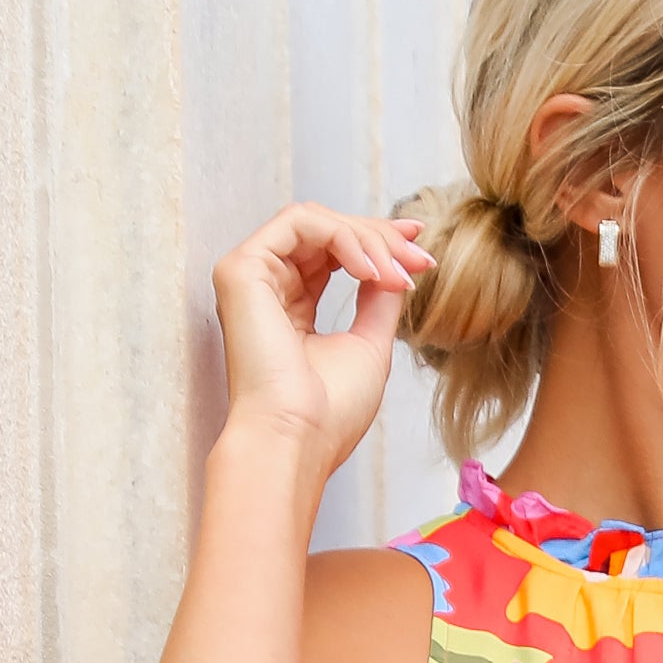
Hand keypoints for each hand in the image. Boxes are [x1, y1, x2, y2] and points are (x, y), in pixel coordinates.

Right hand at [210, 203, 427, 487]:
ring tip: (398, 274)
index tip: (421, 251)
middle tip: (419, 260)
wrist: (296, 440)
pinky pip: (299, 224)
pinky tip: (370, 272)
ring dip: (367, 240)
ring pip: (316, 221)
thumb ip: (379, 298)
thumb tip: (396, 263)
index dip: (378, 241)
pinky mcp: (241, 269)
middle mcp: (267, 287)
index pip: (333, 253)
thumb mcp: (369, 344)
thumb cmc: (329, 413)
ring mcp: (250, 276)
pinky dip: (343, 239)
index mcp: (292, 306)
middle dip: (381, 238)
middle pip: (327, 231)